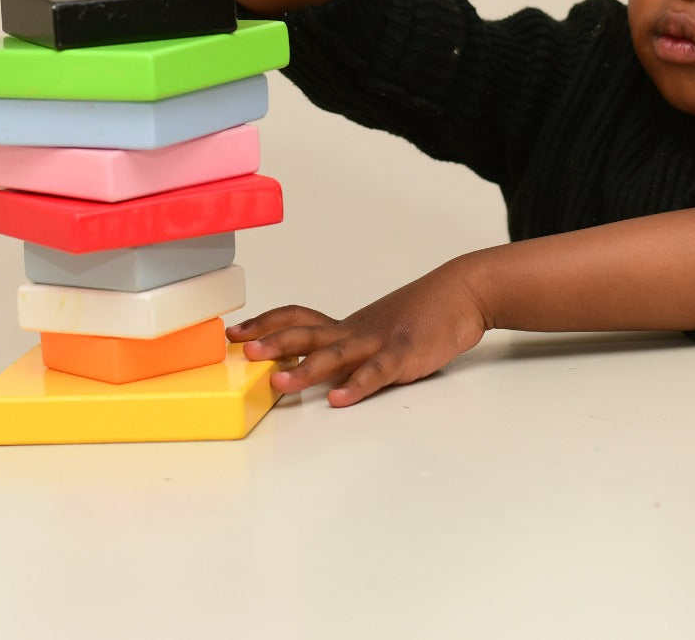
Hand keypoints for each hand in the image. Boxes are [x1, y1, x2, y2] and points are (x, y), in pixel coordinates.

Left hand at [226, 261, 488, 406]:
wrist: (459, 295)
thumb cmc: (418, 316)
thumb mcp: (374, 329)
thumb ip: (345, 346)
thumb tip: (309, 363)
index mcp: (346, 326)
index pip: (297, 318)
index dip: (265, 324)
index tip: (235, 332)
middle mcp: (355, 331)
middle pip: (307, 333)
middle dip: (272, 343)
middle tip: (243, 351)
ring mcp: (378, 343)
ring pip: (335, 355)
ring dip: (305, 369)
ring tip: (278, 382)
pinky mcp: (404, 356)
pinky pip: (376, 372)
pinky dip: (355, 386)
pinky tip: (338, 399)